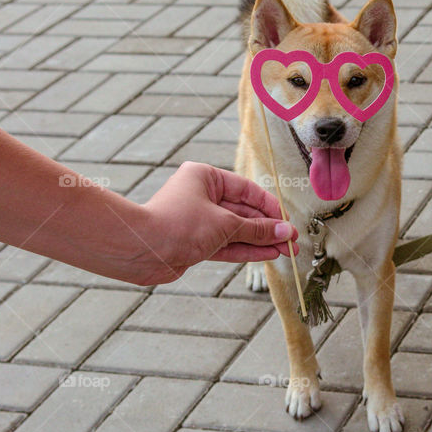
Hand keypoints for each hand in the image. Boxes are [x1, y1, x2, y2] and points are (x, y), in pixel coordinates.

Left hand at [140, 161, 298, 283]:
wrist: (139, 250)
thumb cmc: (177, 224)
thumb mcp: (225, 224)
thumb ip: (258, 229)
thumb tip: (285, 232)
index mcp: (205, 177)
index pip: (248, 190)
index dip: (271, 207)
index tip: (288, 223)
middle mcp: (201, 195)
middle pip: (244, 212)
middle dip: (269, 228)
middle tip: (292, 241)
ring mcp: (198, 220)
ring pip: (237, 230)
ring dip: (261, 241)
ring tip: (286, 251)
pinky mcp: (194, 242)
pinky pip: (227, 244)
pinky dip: (246, 249)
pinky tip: (268, 254)